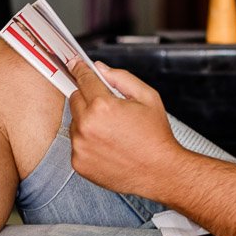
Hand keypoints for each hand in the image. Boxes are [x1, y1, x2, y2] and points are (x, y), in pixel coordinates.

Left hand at [66, 61, 181, 197]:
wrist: (160, 171)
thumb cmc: (156, 136)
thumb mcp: (148, 97)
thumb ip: (121, 78)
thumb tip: (100, 69)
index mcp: (103, 106)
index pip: (84, 79)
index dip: (81, 69)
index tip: (75, 64)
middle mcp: (87, 126)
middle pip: (75, 99)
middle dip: (89, 98)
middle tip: (110, 109)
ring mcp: (80, 146)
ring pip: (75, 122)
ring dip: (88, 121)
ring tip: (112, 132)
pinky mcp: (79, 163)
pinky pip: (77, 143)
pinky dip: (88, 142)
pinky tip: (108, 146)